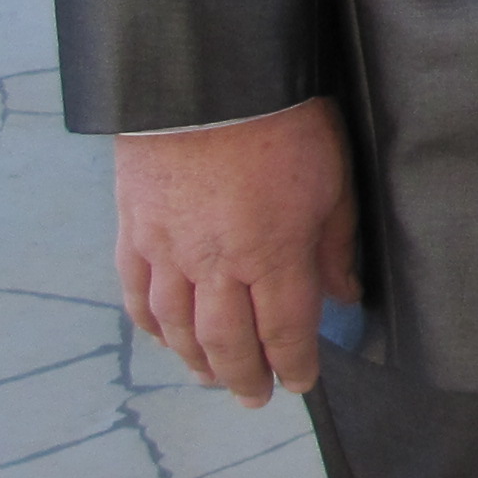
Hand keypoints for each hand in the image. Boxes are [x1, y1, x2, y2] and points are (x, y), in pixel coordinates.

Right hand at [114, 99, 359, 404]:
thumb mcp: (333, 180)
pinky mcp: (134, 229)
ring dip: (194, 360)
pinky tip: (161, 337)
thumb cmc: (285, 121)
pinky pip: (136, 292)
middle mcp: (216, 265)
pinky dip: (149, 324)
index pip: (285, 331)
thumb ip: (335, 245)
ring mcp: (168, 250)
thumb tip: (343, 295)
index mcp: (273, 254)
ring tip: (211, 377)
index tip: (300, 383)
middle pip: (226, 342)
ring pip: (177, 327)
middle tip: (254, 397)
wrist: (212, 79)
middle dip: (244, 376)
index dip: (293, 364)